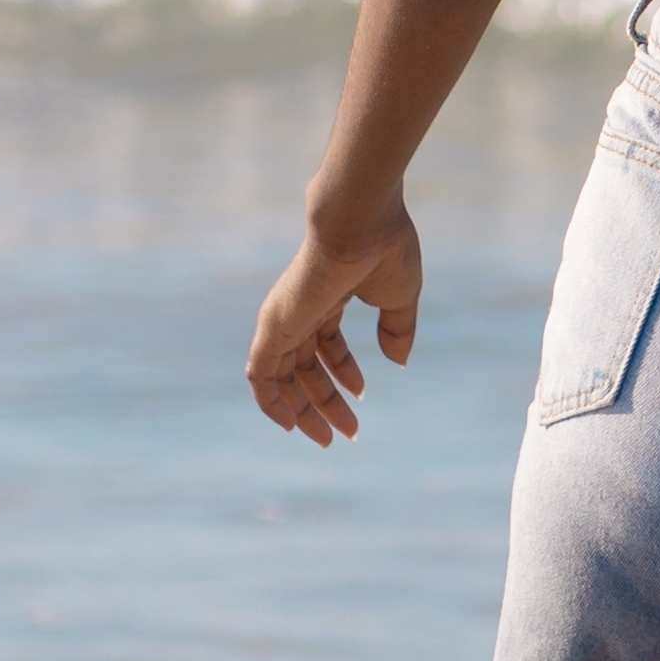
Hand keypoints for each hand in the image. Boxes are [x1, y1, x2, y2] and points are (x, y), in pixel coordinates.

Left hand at [246, 195, 421, 444]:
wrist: (360, 222)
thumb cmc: (383, 249)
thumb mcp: (399, 298)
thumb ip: (397, 329)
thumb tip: (397, 362)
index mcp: (328, 297)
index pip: (326, 345)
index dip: (343, 375)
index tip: (361, 397)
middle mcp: (302, 310)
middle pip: (304, 367)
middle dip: (325, 402)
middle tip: (348, 433)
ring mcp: (285, 319)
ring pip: (282, 377)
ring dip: (303, 410)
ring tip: (327, 438)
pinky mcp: (274, 327)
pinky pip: (260, 375)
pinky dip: (270, 402)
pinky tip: (288, 423)